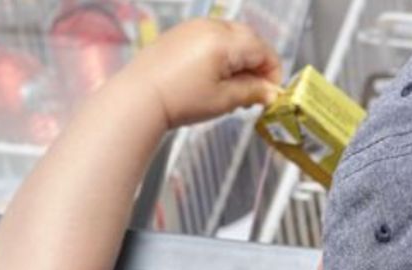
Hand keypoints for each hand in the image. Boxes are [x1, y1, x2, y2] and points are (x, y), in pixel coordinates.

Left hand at [117, 18, 281, 127]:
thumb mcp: (224, 100)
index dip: (272, 72)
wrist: (138, 99)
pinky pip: (212, 36)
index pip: (263, 50)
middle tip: (255, 91)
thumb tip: (271, 92)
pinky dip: (222, 53)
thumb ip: (253, 92)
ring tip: (233, 86)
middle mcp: (210, 26)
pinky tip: (215, 76)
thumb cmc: (180, 101)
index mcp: (223, 41)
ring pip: (231, 36)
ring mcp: (193, 27)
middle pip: (249, 38)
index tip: (270, 92)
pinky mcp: (180, 33)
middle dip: (257, 63)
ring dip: (240, 57)